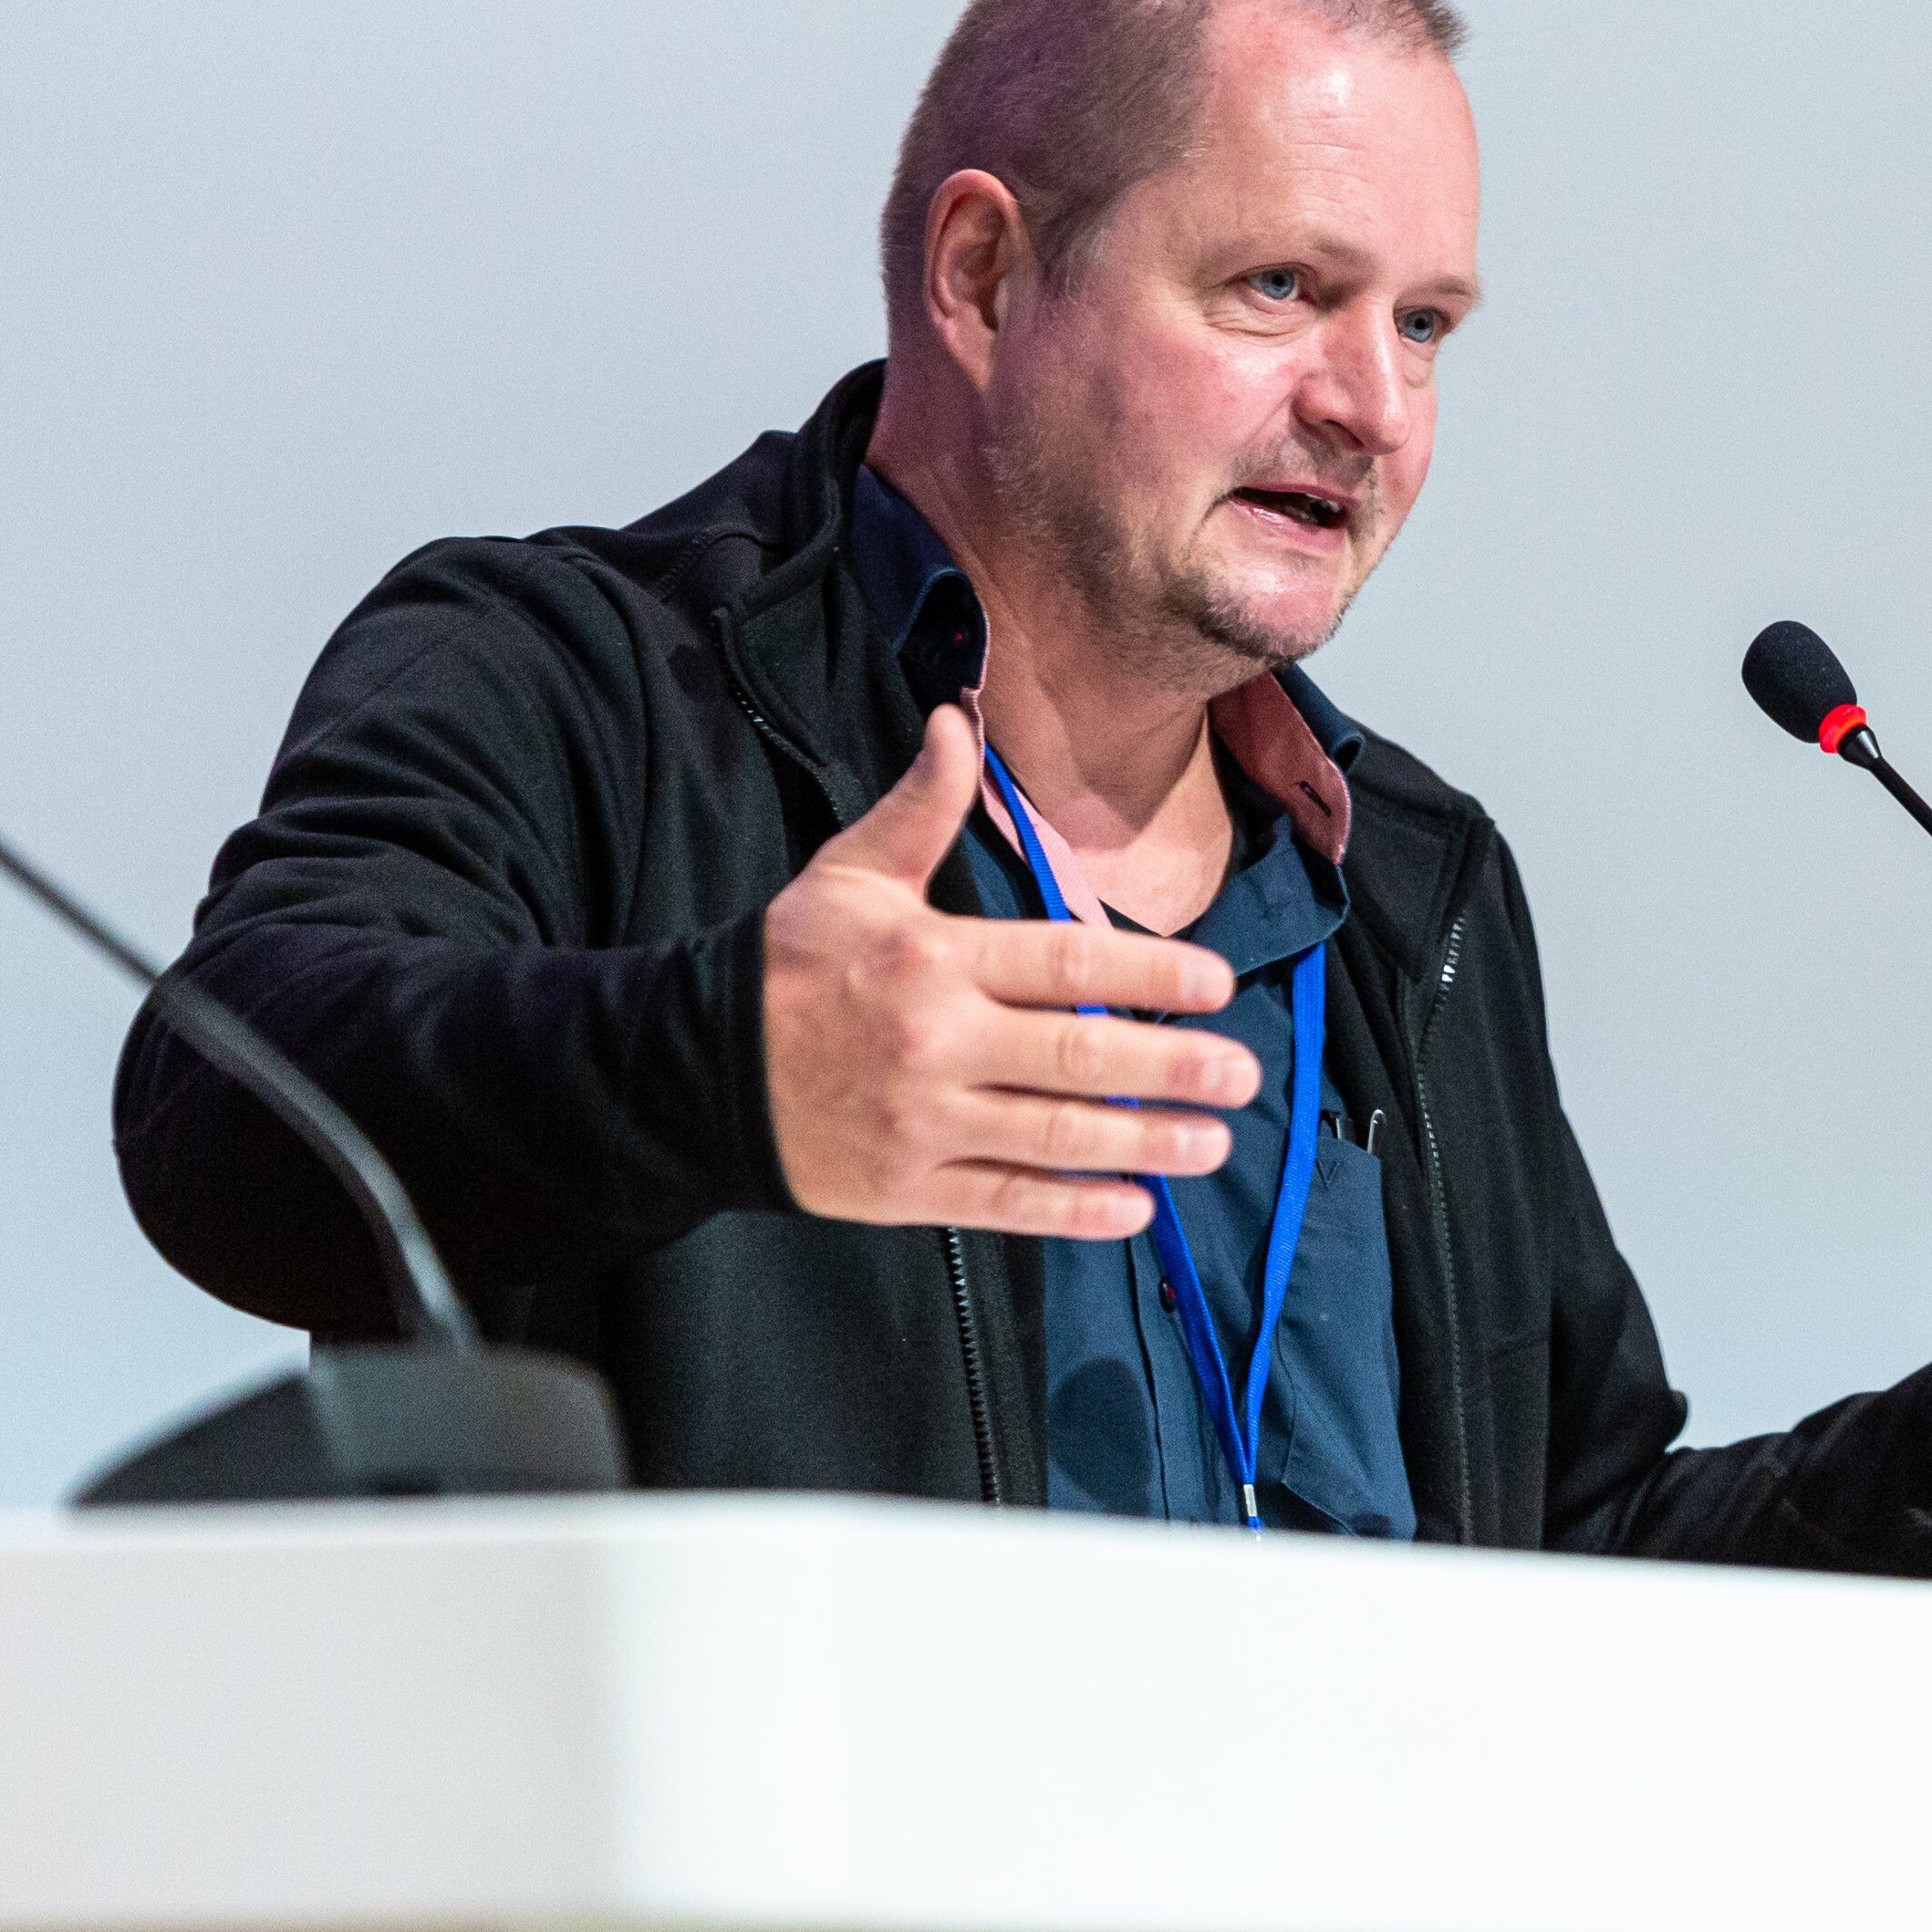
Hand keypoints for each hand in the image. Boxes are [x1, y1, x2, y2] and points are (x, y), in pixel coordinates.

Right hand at [761, 705, 1255, 1238]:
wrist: (691, 1073)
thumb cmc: (788, 965)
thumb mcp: (850, 874)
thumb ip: (920, 806)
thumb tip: (956, 721)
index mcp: (934, 956)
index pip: (1066, 959)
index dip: (1150, 972)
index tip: (1216, 983)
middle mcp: (936, 1039)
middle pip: (1078, 1053)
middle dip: (1172, 1067)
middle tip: (1240, 1076)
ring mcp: (922, 1121)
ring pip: (1056, 1136)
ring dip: (1146, 1143)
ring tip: (1212, 1141)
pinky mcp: (905, 1189)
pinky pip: (1006, 1203)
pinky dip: (1075, 1211)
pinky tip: (1136, 1208)